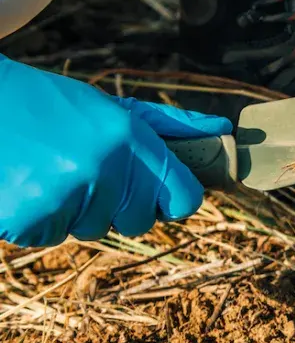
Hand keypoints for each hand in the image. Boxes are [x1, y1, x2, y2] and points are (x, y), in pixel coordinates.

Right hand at [0, 53, 233, 247]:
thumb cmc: (49, 104)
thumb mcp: (110, 107)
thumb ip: (169, 125)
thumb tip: (223, 131)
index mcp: (131, 140)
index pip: (184, 199)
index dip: (170, 199)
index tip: (153, 191)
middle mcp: (105, 169)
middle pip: (139, 223)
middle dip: (117, 206)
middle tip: (83, 170)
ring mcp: (67, 196)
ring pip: (92, 231)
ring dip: (74, 211)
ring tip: (46, 171)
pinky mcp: (30, 218)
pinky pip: (51, 237)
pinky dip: (37, 219)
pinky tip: (23, 184)